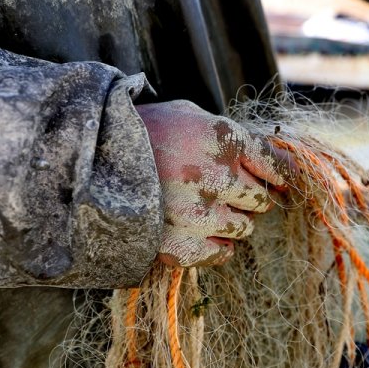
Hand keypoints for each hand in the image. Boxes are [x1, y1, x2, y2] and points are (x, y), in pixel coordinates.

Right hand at [136, 100, 285, 267]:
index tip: (280, 179)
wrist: (88, 159)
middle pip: (261, 199)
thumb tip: (273, 160)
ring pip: (244, 228)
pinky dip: (216, 246)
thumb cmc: (142, 132)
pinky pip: (219, 253)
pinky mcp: (179, 244)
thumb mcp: (188, 114)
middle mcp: (217, 177)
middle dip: (250, 195)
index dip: (280, 173)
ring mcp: (198, 214)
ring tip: (206, 208)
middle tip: (228, 190)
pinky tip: (201, 232)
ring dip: (233, 220)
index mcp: (222, 139)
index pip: (273, 163)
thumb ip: (230, 135)